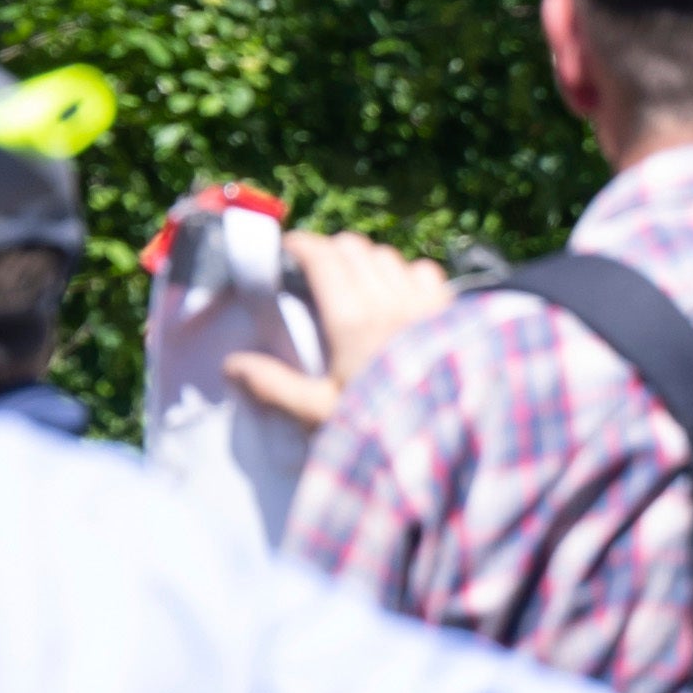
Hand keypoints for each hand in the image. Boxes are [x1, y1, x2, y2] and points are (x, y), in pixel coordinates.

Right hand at [229, 225, 455, 429]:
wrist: (461, 447)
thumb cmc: (384, 429)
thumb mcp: (320, 416)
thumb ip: (274, 386)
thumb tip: (230, 364)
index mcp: (352, 318)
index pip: (321, 254)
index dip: (299, 245)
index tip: (285, 253)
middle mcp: (389, 299)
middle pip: (354, 247)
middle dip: (331, 252)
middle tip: (317, 275)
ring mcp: (425, 303)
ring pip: (389, 256)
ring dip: (368, 263)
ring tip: (358, 286)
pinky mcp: (453, 313)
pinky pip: (426, 272)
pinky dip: (408, 276)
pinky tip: (402, 298)